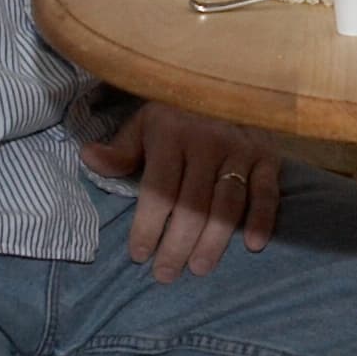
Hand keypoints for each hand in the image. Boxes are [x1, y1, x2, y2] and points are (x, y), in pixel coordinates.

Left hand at [79, 101, 283, 281]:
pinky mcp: (267, 155)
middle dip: (178, 244)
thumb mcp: (144, 124)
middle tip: (166, 274)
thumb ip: (121, 149)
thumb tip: (88, 157)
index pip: (159, 190)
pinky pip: (267, 191)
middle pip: (193, 205)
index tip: (139, 255)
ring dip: (214, 241)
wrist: (228, 80)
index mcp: (172, 134)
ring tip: (199, 268)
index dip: (148, 226)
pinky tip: (253, 245)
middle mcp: (208, 142)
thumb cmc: (178, 114)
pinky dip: (262, 218)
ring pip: (228, 204)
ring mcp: (241, 149)